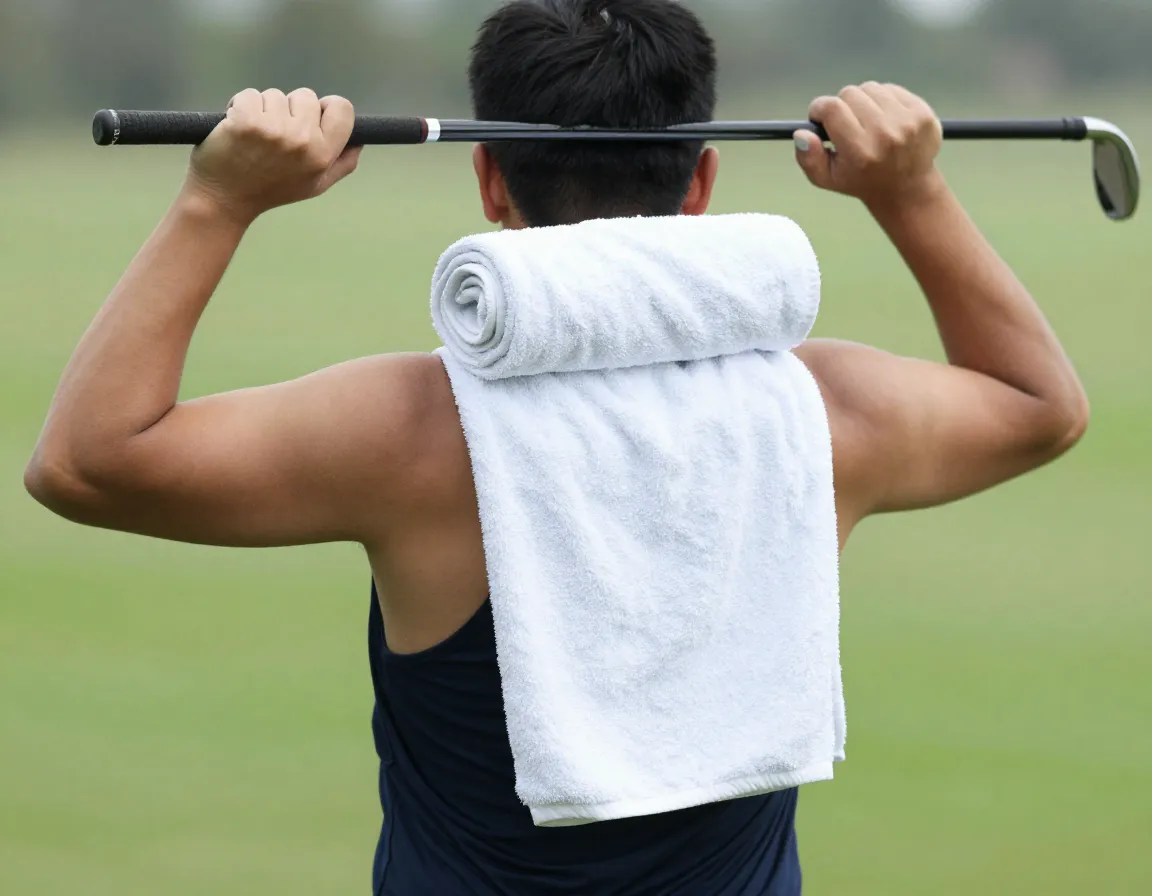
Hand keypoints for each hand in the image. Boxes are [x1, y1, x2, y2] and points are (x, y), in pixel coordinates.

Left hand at [183, 88, 361, 223]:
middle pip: (307, 96)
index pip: (342, 109)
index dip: (326, 107)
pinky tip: (237, 128)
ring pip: (275, 95)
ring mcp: (273, 130)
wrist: (225, 200)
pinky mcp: (245, 120)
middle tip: (275, 135)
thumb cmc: (271, 190)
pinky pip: (249, 94)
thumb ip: (342, 163)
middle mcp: (302, 141)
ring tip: (254, 136)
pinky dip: (240, 106)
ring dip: (263, 109)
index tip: (310, 117)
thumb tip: (359, 140)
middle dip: (290, 109)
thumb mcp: (315, 185)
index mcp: (323, 155)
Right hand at [794, 83, 943, 209]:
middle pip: (850, 93)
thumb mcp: (827, 179)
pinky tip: (885, 119)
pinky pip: (892, 89)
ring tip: (868, 122)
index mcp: (860, 152)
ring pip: (871, 88)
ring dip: (864, 101)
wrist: (906, 188)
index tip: (820, 116)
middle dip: (843, 106)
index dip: (820, 108)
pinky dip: (884, 100)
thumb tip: (801, 134)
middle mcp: (885, 134)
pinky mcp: (922, 112)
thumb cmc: (860, 181)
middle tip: (848, 124)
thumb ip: (809, 158)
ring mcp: (907, 122)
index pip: (832, 108)